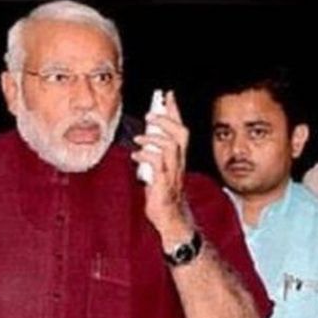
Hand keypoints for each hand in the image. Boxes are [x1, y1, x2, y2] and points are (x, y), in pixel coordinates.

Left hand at [131, 90, 192, 243]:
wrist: (172, 221)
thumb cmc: (164, 197)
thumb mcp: (160, 172)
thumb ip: (154, 158)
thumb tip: (142, 143)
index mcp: (179, 159)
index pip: (181, 130)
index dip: (175, 112)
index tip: (168, 95)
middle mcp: (179, 164)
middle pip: (181, 134)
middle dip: (166, 120)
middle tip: (150, 114)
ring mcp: (173, 174)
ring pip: (170, 146)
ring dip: (153, 138)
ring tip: (139, 139)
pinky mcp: (164, 185)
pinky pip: (157, 164)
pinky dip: (145, 156)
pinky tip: (135, 156)